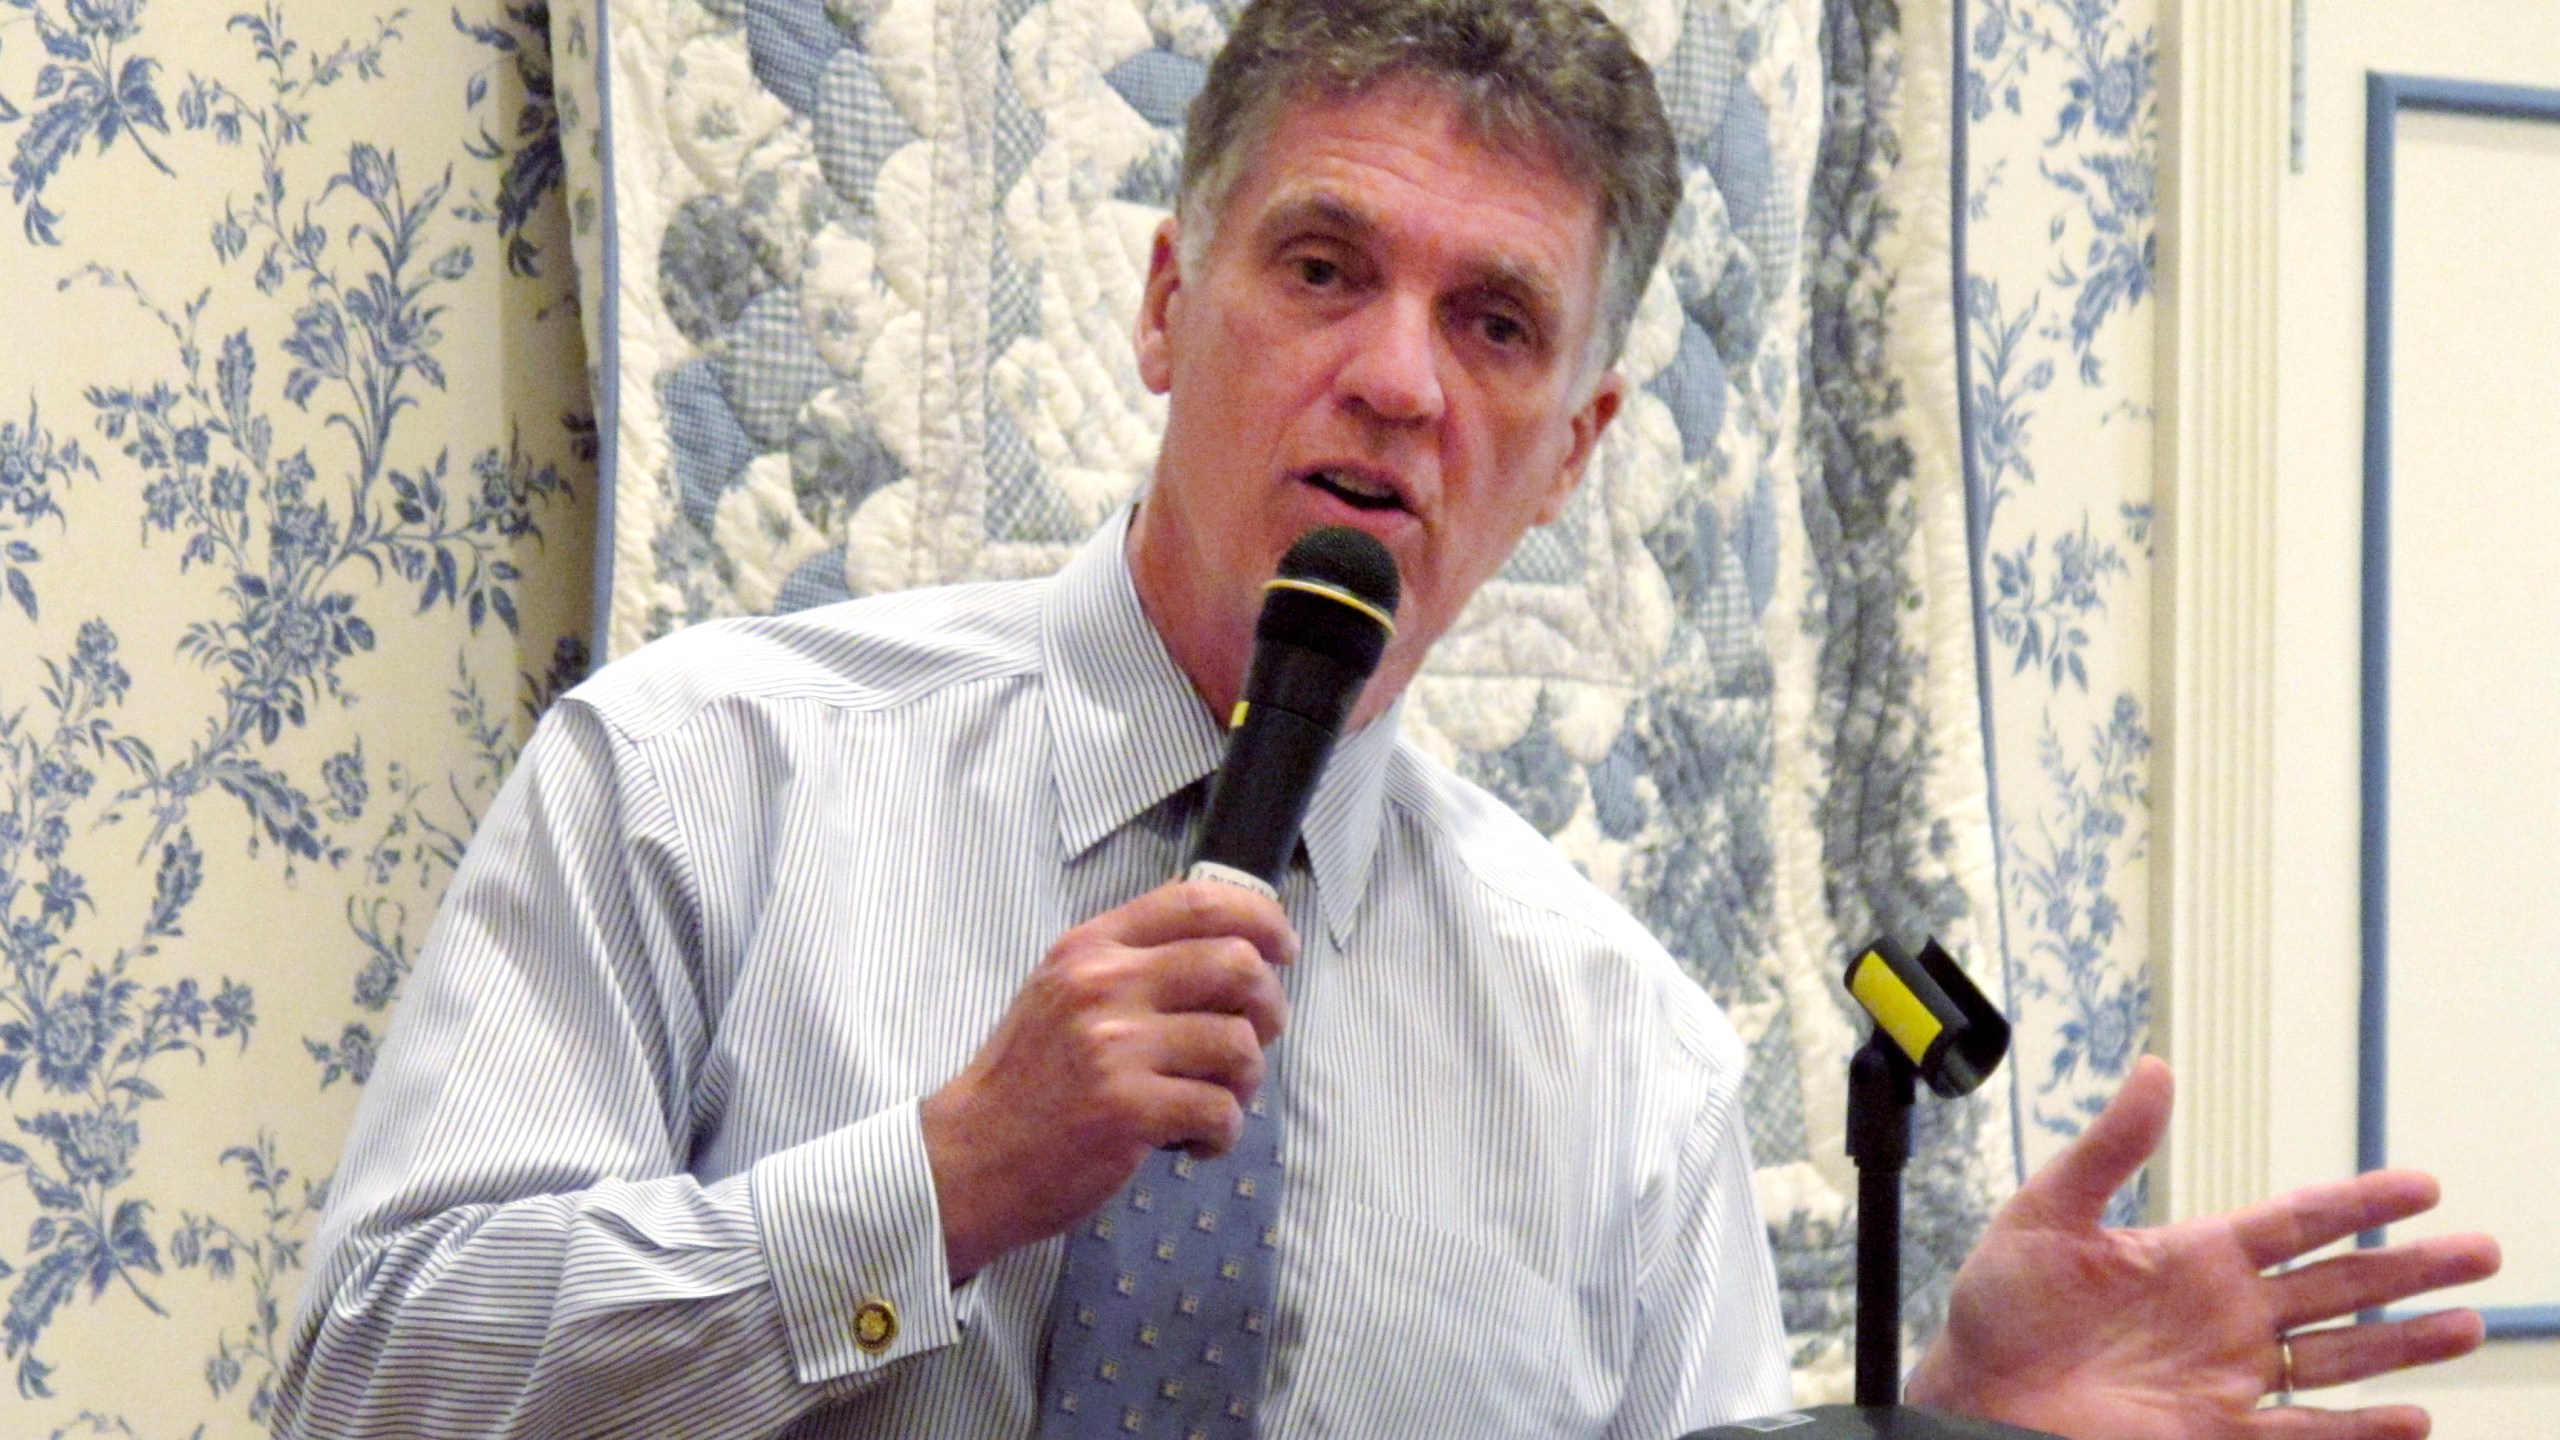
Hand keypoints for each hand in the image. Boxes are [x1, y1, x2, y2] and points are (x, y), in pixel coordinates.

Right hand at [920, 879, 1296, 1280]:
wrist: (971, 1157)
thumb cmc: (1028, 1081)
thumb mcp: (1062, 992)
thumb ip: (1131, 962)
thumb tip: (1230, 949)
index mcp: (1092, 948)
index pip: (1197, 902)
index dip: (1260, 919)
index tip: (1282, 947)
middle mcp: (1104, 985)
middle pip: (1237, 966)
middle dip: (1269, 1008)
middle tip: (1258, 1039)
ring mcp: (1115, 1048)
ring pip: (1239, 1044)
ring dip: (1248, 1081)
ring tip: (1217, 1101)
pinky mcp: (1127, 1111)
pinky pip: (1220, 1110)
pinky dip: (1223, 1133)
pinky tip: (1195, 1142)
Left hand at [1905, 1056, 2500, 1438]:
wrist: (1973, 1392)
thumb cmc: (2000, 1305)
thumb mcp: (2046, 1212)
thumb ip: (2109, 1148)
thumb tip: (2154, 1069)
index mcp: (2193, 1254)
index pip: (2296, 1221)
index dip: (2358, 1203)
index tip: (2422, 1184)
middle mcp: (2225, 1314)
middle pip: (2340, 1285)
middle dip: (2410, 1268)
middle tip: (2481, 1248)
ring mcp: (2228, 1376)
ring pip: (2339, 1357)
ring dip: (2403, 1345)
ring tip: (2467, 1324)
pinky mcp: (2218, 1434)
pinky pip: (2306, 1433)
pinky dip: (2360, 1432)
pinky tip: (2413, 1420)